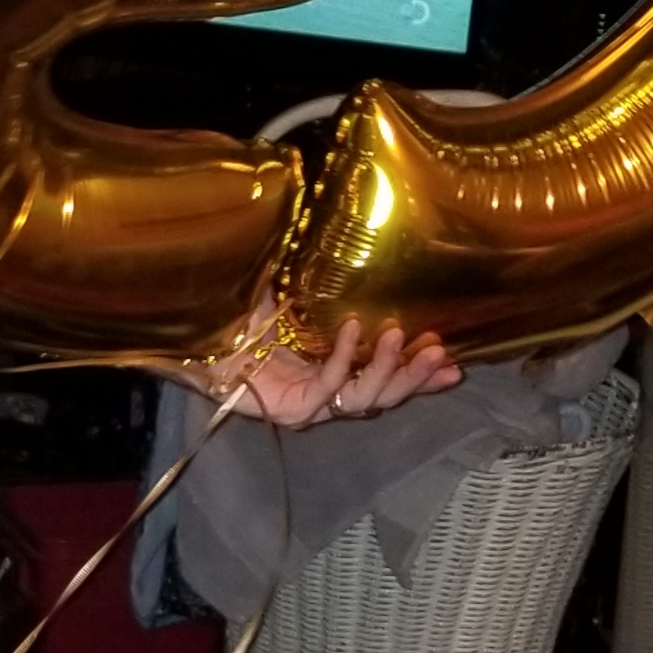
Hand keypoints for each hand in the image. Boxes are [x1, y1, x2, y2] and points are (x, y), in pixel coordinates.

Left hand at [189, 301, 460, 430]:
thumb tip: (358, 243)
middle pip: (383, 395)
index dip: (420, 375)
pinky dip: (344, 359)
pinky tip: (354, 331)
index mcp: (333, 371)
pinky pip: (328, 387)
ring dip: (387, 368)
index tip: (454, 362)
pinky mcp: (290, 409)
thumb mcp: (296, 294)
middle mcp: (326, 393)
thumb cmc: (243, 315)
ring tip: (399, 335)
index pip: (386, 379)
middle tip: (440, 350)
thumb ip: (329, 284)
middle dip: (415, 374)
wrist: (198, 331)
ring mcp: (309, 405)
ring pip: (363, 398)